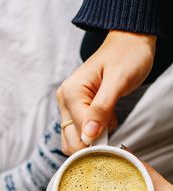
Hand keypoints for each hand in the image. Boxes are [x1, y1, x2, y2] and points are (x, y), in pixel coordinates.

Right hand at [56, 30, 155, 154]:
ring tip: (109, 122)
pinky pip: (80, 132)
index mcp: (71, 93)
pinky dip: (94, 134)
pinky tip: (106, 120)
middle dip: (92, 143)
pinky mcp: (75, 110)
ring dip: (92, 140)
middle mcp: (64, 101)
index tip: (114, 139)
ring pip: (73, 139)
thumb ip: (102, 108)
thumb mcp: (118, 81)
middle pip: (71, 140)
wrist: (129, 43)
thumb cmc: (127, 56)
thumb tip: (88, 135)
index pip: (79, 131)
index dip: (97, 140)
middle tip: (112, 130)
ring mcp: (68, 106)